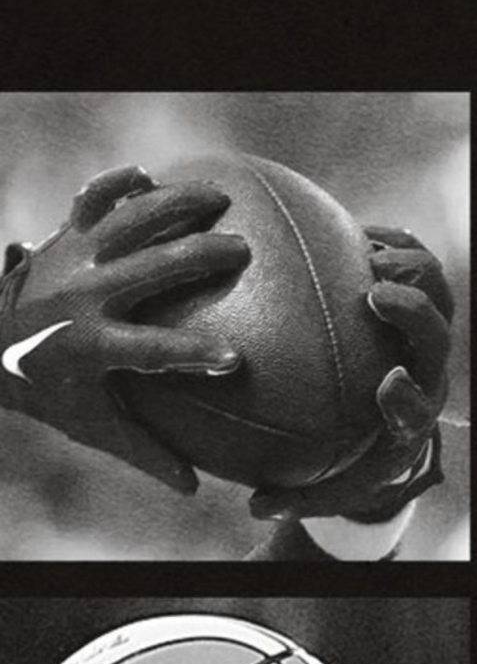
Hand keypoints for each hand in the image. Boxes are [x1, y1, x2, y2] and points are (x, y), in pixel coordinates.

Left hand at [0, 164, 252, 492]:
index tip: (233, 359)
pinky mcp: (66, 236)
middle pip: (151, 270)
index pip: (151, 351)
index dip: (192, 355)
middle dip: (198, 257)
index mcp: (92, 344)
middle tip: (241, 253)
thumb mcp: (91, 424)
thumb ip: (145, 451)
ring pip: (130, 222)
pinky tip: (147, 175)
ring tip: (220, 198)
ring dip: (176, 205)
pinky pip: (92, 201)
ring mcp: (74, 258)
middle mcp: (84, 296)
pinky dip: (115, 184)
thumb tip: (196, 488)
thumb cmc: (47, 388)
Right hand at [252, 226, 453, 522]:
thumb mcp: (333, 483)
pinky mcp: (419, 294)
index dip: (407, 396)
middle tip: (376, 294)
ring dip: (408, 268)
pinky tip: (352, 230)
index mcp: (408, 414)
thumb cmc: (358, 455)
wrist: (393, 416)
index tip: (386, 383)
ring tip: (364, 250)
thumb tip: (256, 505)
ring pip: (437, 290)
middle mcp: (425, 368)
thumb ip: (299, 495)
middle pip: (435, 335)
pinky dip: (392, 241)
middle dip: (414, 314)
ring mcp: (425, 329)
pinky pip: (415, 257)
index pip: (416, 407)